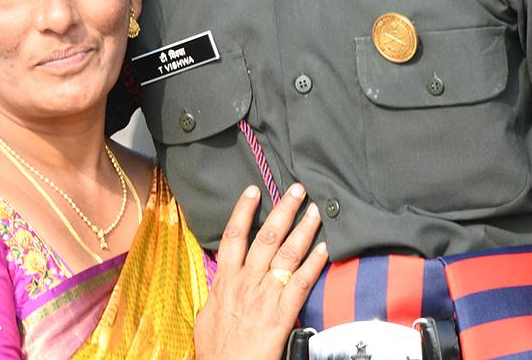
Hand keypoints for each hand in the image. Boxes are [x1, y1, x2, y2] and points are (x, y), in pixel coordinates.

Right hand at [194, 183, 328, 359]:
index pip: (234, 236)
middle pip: (266, 237)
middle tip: (297, 189)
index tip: (254, 190)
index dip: (243, 210)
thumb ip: (217, 295)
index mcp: (225, 282)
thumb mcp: (207, 316)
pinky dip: (314, 264)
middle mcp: (246, 282)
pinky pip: (301, 283)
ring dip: (303, 229)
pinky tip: (325, 249)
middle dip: (283, 209)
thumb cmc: (216, 351)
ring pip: (287, 254)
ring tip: (315, 210)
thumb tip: (221, 282)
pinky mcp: (282, 314)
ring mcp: (265, 296)